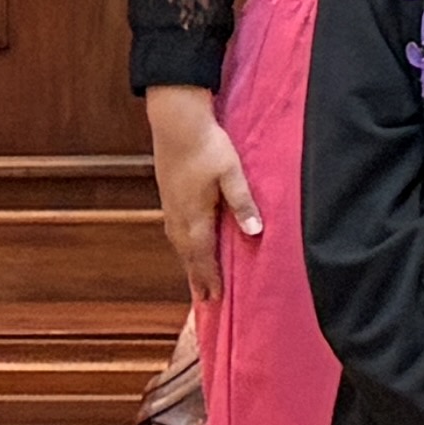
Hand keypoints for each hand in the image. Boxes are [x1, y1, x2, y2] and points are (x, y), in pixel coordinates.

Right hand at [145, 96, 259, 305]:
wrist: (176, 123)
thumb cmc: (208, 147)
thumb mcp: (232, 174)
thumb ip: (243, 203)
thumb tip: (254, 232)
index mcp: (195, 216)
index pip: (203, 256)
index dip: (210, 278)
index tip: (215, 299)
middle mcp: (178, 217)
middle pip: (188, 256)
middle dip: (198, 278)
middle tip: (205, 301)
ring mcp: (170, 207)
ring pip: (180, 244)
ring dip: (189, 264)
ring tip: (197, 281)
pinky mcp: (169, 197)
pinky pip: (176, 232)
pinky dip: (183, 247)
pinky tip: (188, 246)